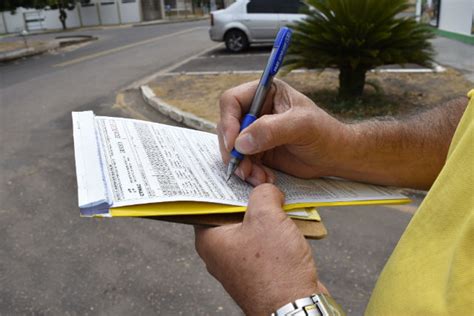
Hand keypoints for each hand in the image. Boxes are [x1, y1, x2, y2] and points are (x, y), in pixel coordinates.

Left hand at [195, 184, 326, 314]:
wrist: (296, 306)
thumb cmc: (274, 270)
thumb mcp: (266, 217)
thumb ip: (263, 193)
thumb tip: (266, 189)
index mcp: (209, 239)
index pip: (207, 201)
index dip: (222, 183)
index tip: (235, 170)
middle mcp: (220, 250)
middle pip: (230, 210)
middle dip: (248, 196)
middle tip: (260, 180)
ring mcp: (239, 260)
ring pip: (250, 224)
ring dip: (266, 211)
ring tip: (278, 197)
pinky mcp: (259, 267)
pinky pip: (264, 239)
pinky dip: (275, 228)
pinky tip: (289, 217)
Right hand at [217, 79, 350, 185]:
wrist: (336, 157)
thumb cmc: (325, 134)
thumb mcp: (301, 126)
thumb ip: (271, 130)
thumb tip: (241, 141)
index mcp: (265, 93)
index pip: (232, 101)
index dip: (228, 121)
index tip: (233, 144)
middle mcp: (256, 110)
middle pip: (227, 127)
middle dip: (232, 150)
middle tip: (241, 168)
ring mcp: (255, 132)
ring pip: (233, 148)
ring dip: (241, 165)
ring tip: (258, 177)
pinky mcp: (258, 151)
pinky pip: (243, 162)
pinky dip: (250, 173)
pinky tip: (265, 179)